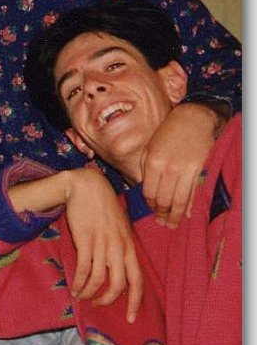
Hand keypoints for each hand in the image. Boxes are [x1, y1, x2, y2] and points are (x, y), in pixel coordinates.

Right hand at [61, 168, 142, 322]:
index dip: (134, 302)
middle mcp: (119, 248)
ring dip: (90, 293)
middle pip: (118, 285)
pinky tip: (74, 286)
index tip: (130, 318)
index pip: (137, 280)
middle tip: (98, 306)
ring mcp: (102, 244)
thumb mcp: (119, 228)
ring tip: (82, 296)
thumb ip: (121, 248)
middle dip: (108, 301)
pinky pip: (84, 269)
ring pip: (99, 279)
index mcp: (130, 246)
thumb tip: (118, 269)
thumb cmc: (103, 207)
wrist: (87, 187)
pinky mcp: (85, 240)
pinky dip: (79, 282)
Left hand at [140, 102, 218, 227]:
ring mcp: (185, 170)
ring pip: (179, 200)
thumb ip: (145, 169)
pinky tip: (187, 215)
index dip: (150, 205)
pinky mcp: (200, 170)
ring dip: (175, 215)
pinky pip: (194, 193)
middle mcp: (168, 168)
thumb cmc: (167, 133)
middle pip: (164, 200)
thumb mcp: (149, 148)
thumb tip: (144, 189)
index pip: (149, 193)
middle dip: (162, 214)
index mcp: (152, 163)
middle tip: (162, 224)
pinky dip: (190, 206)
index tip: (152, 211)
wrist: (192, 120)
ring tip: (172, 225)